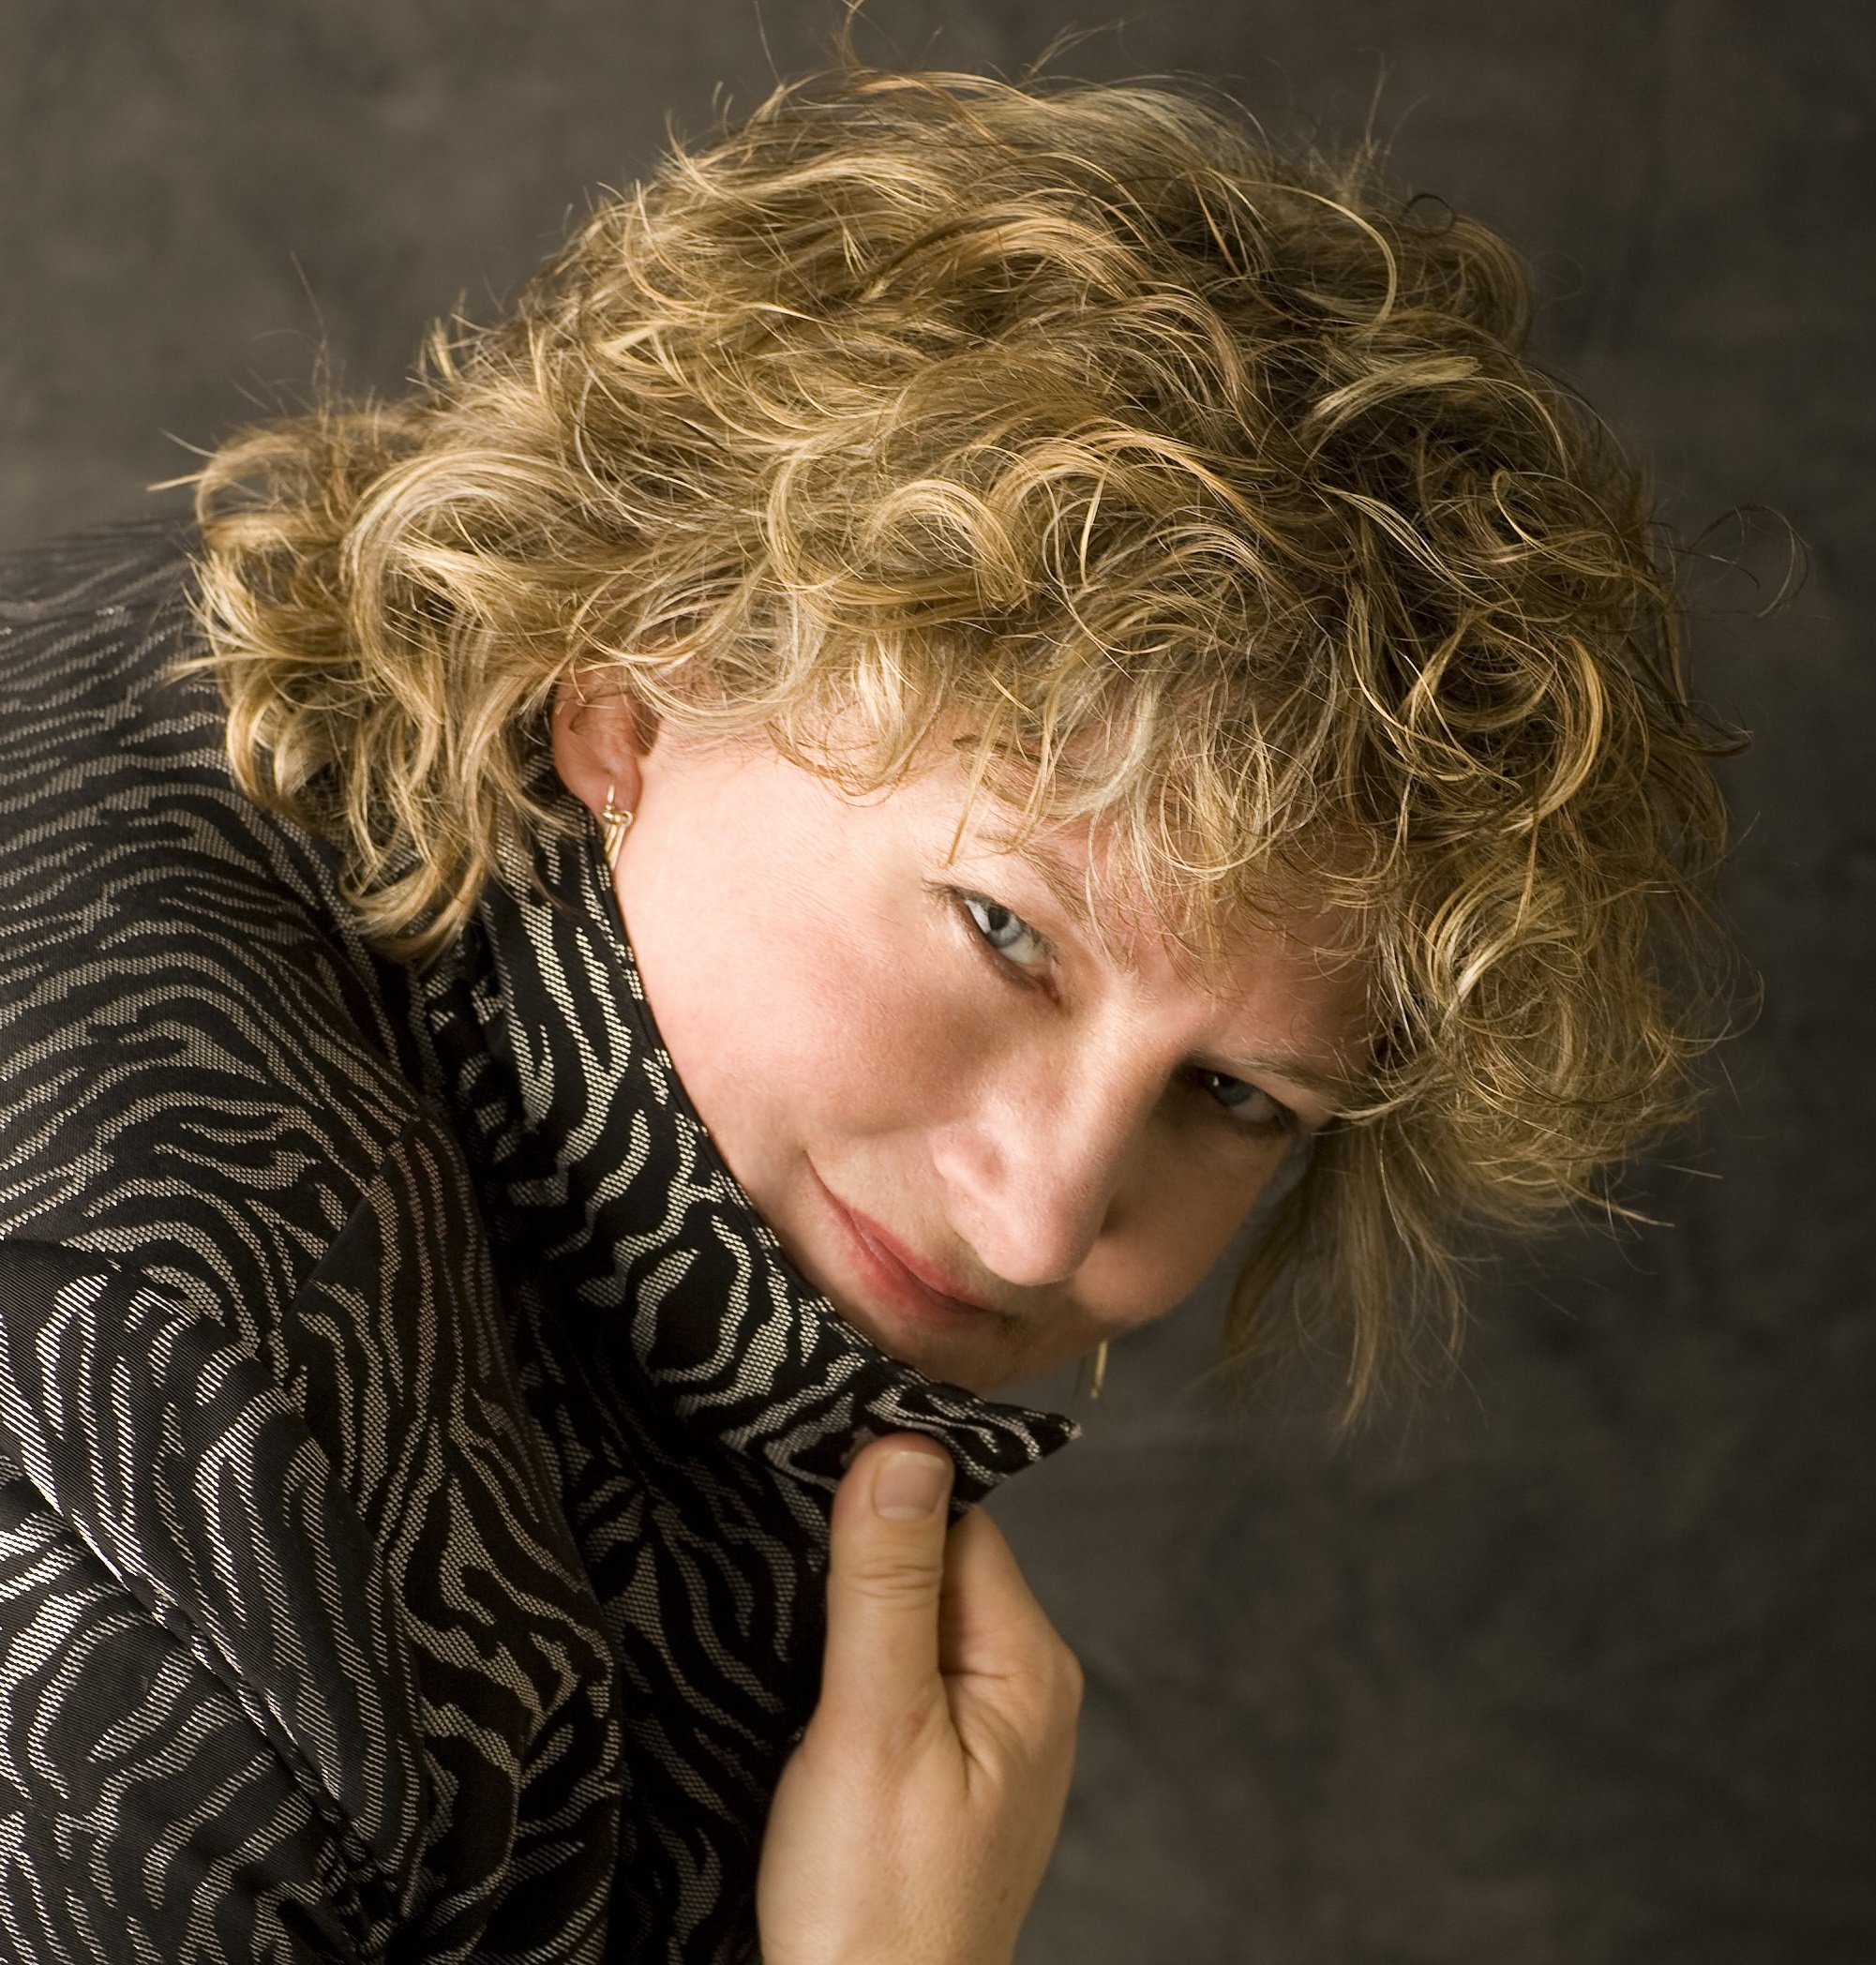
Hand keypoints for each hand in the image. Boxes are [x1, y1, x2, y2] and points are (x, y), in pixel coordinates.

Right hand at [756, 1434, 1081, 1964]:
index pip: (959, 1519)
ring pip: (911, 1616)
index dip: (879, 1492)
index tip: (800, 1476)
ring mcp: (988, 1731)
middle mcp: (1024, 1687)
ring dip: (846, 1610)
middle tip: (773, 1557)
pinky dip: (849, 1663)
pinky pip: (899, 1672)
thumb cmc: (875, 1910)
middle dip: (858, 1552)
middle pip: (936, 1561)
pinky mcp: (942, 1765)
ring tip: (781, 1624)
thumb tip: (905, 1446)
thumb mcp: (872, 1729)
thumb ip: (884, 1586)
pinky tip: (802, 1681)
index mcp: (1029, 1666)